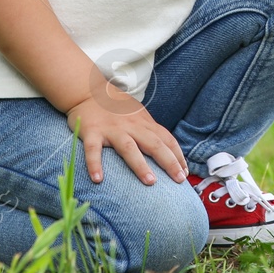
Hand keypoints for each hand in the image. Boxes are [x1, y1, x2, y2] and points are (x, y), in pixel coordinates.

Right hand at [66, 85, 187, 185]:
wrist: (88, 91)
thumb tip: (168, 150)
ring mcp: (111, 129)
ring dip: (140, 165)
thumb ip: (150, 131)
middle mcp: (131, 126)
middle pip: (154, 144)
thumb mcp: (137, 115)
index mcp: (143, 123)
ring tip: (151, 182)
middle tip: (179, 180)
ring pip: (128, 148)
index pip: (166, 139)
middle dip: (169, 162)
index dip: (177, 155)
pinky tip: (98, 179)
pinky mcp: (92, 132)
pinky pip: (93, 150)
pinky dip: (94, 164)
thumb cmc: (115, 108)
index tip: (185, 172)